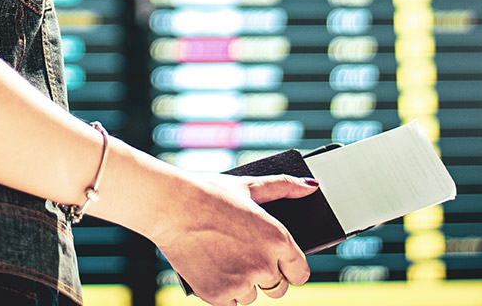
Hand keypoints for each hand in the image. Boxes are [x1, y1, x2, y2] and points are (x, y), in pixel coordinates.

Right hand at [150, 172, 316, 305]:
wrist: (171, 207)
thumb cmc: (209, 193)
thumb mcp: (249, 186)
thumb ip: (283, 187)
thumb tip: (310, 187)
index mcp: (278, 239)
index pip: (300, 273)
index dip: (290, 269)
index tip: (279, 265)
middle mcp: (264, 265)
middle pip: (278, 288)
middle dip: (264, 276)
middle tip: (242, 256)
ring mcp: (241, 283)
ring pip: (251, 296)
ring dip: (241, 284)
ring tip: (223, 258)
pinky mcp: (218, 295)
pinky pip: (229, 303)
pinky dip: (221, 291)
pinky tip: (211, 269)